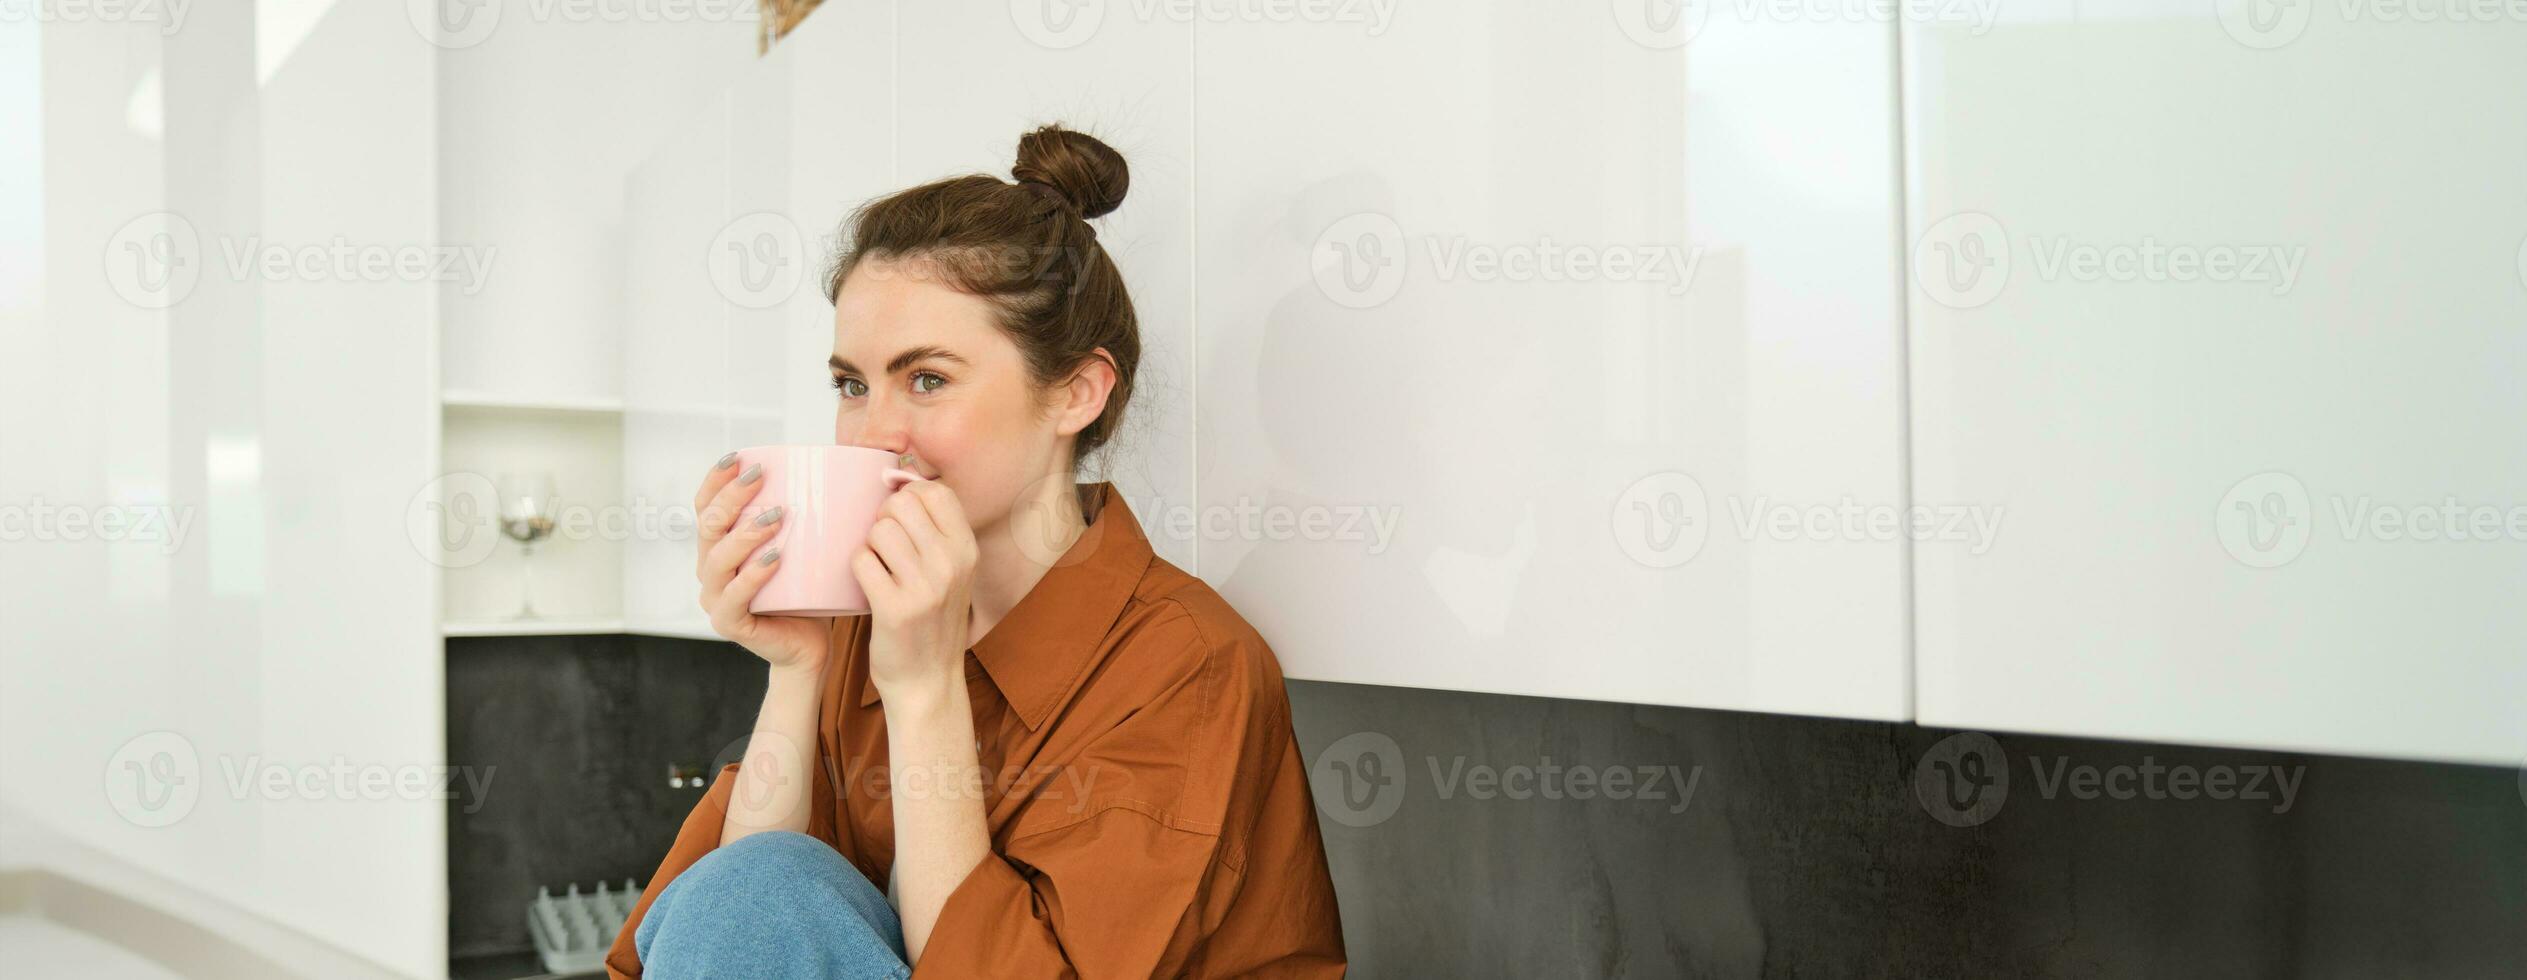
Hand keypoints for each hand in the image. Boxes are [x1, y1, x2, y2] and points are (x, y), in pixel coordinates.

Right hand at [695, 455, 831, 672]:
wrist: (810, 645)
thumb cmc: (808, 592)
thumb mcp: (803, 548)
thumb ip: (804, 515)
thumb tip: (839, 466)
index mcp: (720, 547)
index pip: (706, 508)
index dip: (715, 481)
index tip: (738, 457)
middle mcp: (710, 571)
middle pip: (708, 527)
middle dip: (730, 498)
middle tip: (759, 477)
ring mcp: (716, 599)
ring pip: (717, 561)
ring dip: (745, 534)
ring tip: (775, 516)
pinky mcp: (729, 624)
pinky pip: (734, 598)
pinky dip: (752, 576)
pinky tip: (774, 558)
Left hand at [852, 479, 978, 699]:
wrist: (929, 681)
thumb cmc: (933, 620)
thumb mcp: (953, 572)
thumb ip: (935, 531)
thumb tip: (898, 479)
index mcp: (967, 550)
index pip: (935, 492)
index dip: (908, 495)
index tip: (900, 517)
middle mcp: (951, 565)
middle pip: (900, 505)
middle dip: (883, 518)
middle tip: (884, 545)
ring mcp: (925, 588)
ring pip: (878, 531)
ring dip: (869, 545)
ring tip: (879, 568)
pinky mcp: (895, 609)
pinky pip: (861, 561)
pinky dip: (857, 569)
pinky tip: (869, 585)